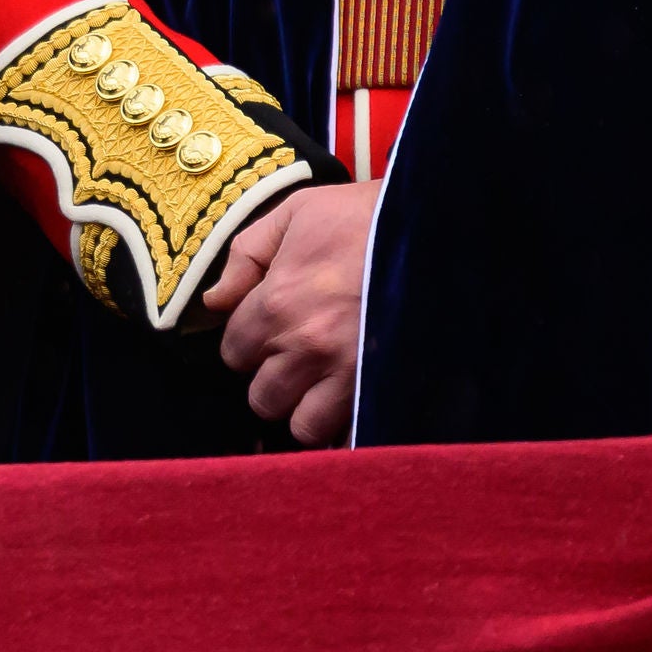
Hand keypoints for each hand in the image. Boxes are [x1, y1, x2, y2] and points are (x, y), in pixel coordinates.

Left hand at [199, 179, 376, 445]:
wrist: (438, 226)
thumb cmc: (363, 217)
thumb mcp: (294, 214)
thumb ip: (244, 255)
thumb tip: (213, 301)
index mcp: (277, 303)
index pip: (234, 353)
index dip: (248, 344)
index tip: (267, 332)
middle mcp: (307, 347)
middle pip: (264, 399)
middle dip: (274, 382)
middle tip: (294, 361)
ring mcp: (350, 374)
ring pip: (305, 428)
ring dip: (308, 411)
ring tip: (322, 385)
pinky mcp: (388, 388)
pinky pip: (354, 437)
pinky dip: (348, 430)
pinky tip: (350, 406)